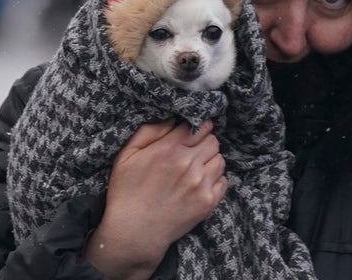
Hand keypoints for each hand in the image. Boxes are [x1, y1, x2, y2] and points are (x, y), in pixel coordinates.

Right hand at [85, 119, 226, 278]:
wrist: (135, 232)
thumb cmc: (127, 192)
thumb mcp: (127, 155)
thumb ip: (149, 131)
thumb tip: (171, 118)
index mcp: (169, 149)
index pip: (197, 126)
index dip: (194, 127)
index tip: (190, 132)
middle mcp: (188, 164)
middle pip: (212, 140)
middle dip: (204, 141)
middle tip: (193, 149)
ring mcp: (201, 184)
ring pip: (219, 158)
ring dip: (210, 159)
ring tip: (196, 166)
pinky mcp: (208, 201)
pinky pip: (224, 179)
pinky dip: (216, 178)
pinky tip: (201, 182)